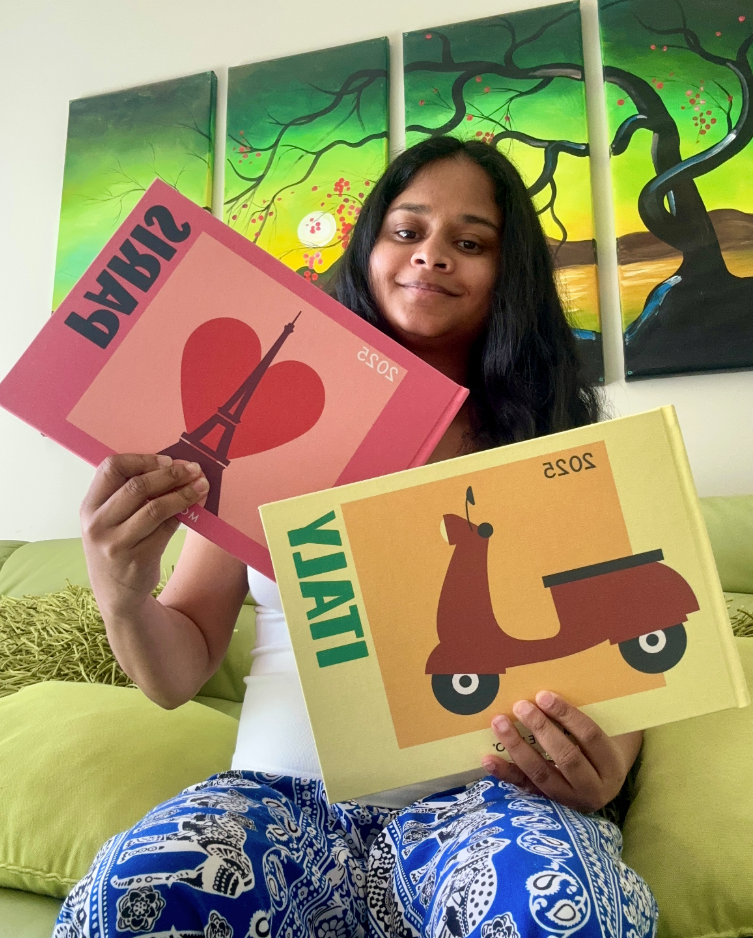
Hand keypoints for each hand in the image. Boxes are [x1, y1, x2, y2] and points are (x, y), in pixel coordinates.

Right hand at [80, 454, 208, 613]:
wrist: (116, 594)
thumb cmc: (117, 545)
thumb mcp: (109, 520)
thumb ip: (127, 494)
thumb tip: (172, 465)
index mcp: (89, 506)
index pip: (111, 468)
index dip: (142, 459)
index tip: (167, 459)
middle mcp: (98, 525)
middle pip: (137, 487)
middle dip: (170, 474)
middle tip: (194, 469)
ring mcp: (116, 544)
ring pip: (155, 508)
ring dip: (183, 493)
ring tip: (202, 485)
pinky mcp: (138, 560)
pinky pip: (166, 529)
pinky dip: (184, 513)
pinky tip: (196, 505)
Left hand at [481, 690, 641, 812]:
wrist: (602, 786)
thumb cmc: (598, 749)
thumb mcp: (604, 734)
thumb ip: (583, 717)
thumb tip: (548, 687)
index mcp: (612, 765)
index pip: (590, 736)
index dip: (567, 715)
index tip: (543, 695)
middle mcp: (594, 788)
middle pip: (566, 757)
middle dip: (541, 729)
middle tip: (520, 706)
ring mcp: (570, 800)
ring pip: (542, 774)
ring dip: (518, 747)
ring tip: (500, 723)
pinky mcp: (548, 805)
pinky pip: (524, 788)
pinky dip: (505, 773)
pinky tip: (488, 759)